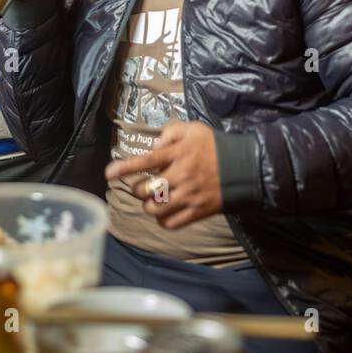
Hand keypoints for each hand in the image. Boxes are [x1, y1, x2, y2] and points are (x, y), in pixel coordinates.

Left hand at [104, 121, 222, 229]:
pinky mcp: (197, 212)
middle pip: (145, 190)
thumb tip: (153, 148)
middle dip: (138, 189)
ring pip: (154, 209)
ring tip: (153, 199)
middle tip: (143, 185)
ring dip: (148, 205)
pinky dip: (162, 220)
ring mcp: (189, 196)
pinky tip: (164, 212)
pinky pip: (170, 223)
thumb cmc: (214, 146)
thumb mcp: (193, 129)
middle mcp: (180, 176)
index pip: (145, 161)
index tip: (108, 173)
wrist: (243, 167)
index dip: (124, 167)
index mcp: (177, 154)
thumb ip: (170, 133)